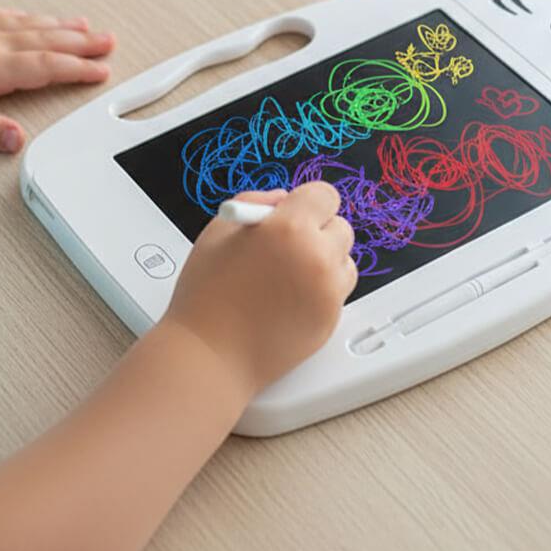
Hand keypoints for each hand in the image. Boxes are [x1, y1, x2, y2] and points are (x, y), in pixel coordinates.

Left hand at [0, 7, 114, 152]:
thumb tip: (17, 140)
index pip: (46, 67)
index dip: (77, 69)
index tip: (101, 71)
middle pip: (47, 41)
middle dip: (82, 44)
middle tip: (108, 43)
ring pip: (31, 25)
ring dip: (63, 27)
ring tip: (87, 28)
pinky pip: (8, 15)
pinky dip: (31, 17)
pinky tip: (38, 17)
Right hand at [165, 183, 357, 397]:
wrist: (210, 354)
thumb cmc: (206, 295)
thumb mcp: (219, 230)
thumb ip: (256, 202)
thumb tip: (283, 199)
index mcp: (289, 227)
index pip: (324, 195)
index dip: (307, 202)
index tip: (296, 211)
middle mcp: (317, 256)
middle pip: (341, 227)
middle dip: (317, 231)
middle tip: (287, 246)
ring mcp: (328, 290)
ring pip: (344, 260)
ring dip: (324, 261)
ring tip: (287, 276)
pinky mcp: (332, 318)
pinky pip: (339, 291)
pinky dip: (322, 290)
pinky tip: (289, 298)